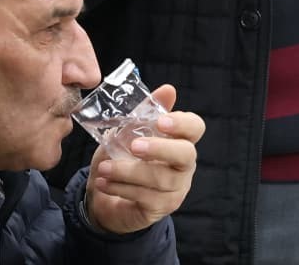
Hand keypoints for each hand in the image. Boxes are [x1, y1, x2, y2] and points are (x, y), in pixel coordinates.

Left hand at [85, 84, 204, 234]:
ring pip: (160, 179)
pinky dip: (120, 188)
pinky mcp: (161, 208)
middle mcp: (184, 165)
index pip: (195, 128)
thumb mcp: (128, 134)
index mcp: (180, 140)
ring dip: (128, 172)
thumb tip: (168, 89)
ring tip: (103, 168)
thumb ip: (145, 113)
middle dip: (160, 149)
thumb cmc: (124, 159)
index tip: (161, 121)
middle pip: (186, 154)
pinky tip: (103, 182)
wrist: (107, 197)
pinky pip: (145, 197)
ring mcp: (176, 188)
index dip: (182, 123)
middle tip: (134, 146)